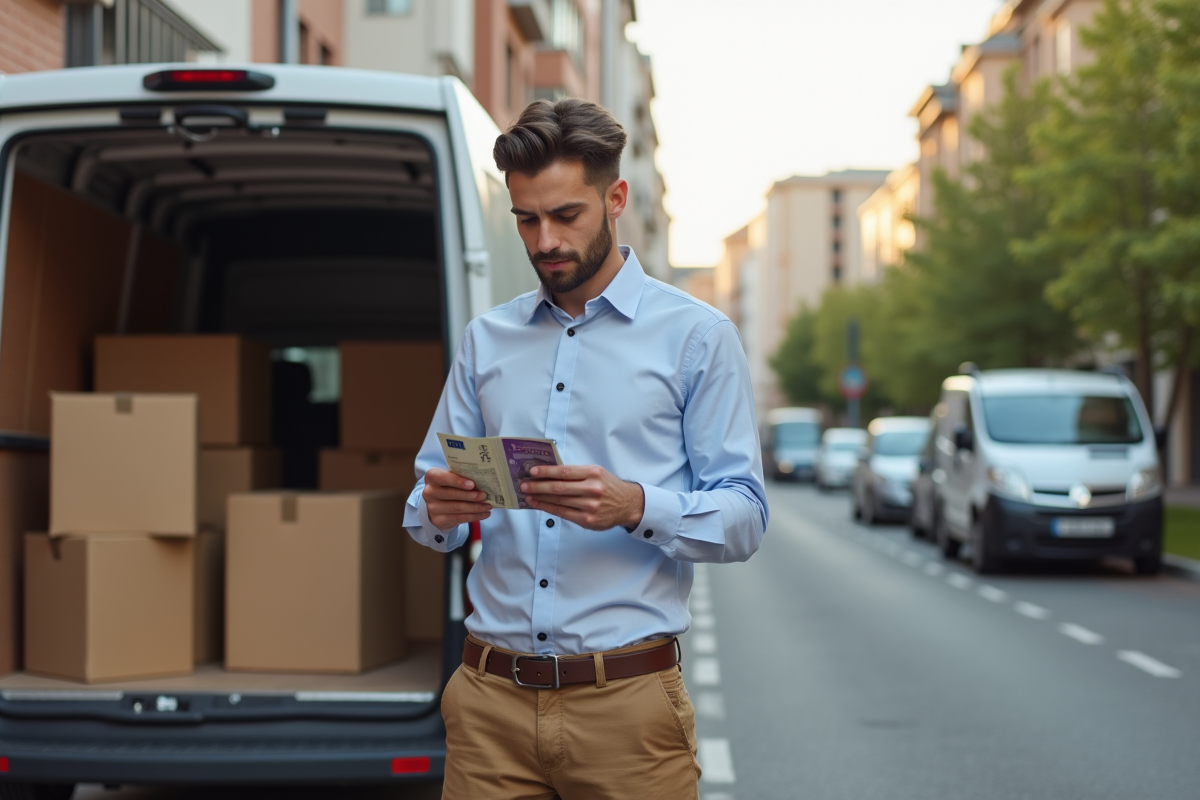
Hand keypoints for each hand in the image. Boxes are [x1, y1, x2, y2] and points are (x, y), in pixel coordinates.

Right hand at [422, 468, 491, 530]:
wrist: (436, 505)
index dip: (458, 481)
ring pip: (457, 508)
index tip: (472, 484)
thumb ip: (461, 477)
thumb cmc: (447, 487)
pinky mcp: (439, 520)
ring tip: (488, 506)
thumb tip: (481, 482)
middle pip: (452, 494)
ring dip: (475, 507)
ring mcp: (433, 508)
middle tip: (484, 496)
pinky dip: (474, 516)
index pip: (443, 478)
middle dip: (471, 496)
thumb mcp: (450, 478)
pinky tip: (484, 514)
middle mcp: (429, 492)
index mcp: (432, 477)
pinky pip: (459, 518)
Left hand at [520, 465, 644, 530]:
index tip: (532, 471)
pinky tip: (539, 504)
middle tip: (523, 484)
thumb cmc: (608, 486)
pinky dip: (548, 508)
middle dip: (538, 486)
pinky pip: (562, 513)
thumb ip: (576, 473)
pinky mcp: (587, 520)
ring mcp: (590, 506)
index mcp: (593, 473)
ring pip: (559, 501)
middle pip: (559, 487)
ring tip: (528, 495)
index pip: (565, 471)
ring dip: (540, 498)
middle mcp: (592, 489)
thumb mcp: (596, 473)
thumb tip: (549, 473)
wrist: (627, 504)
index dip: (546, 471)